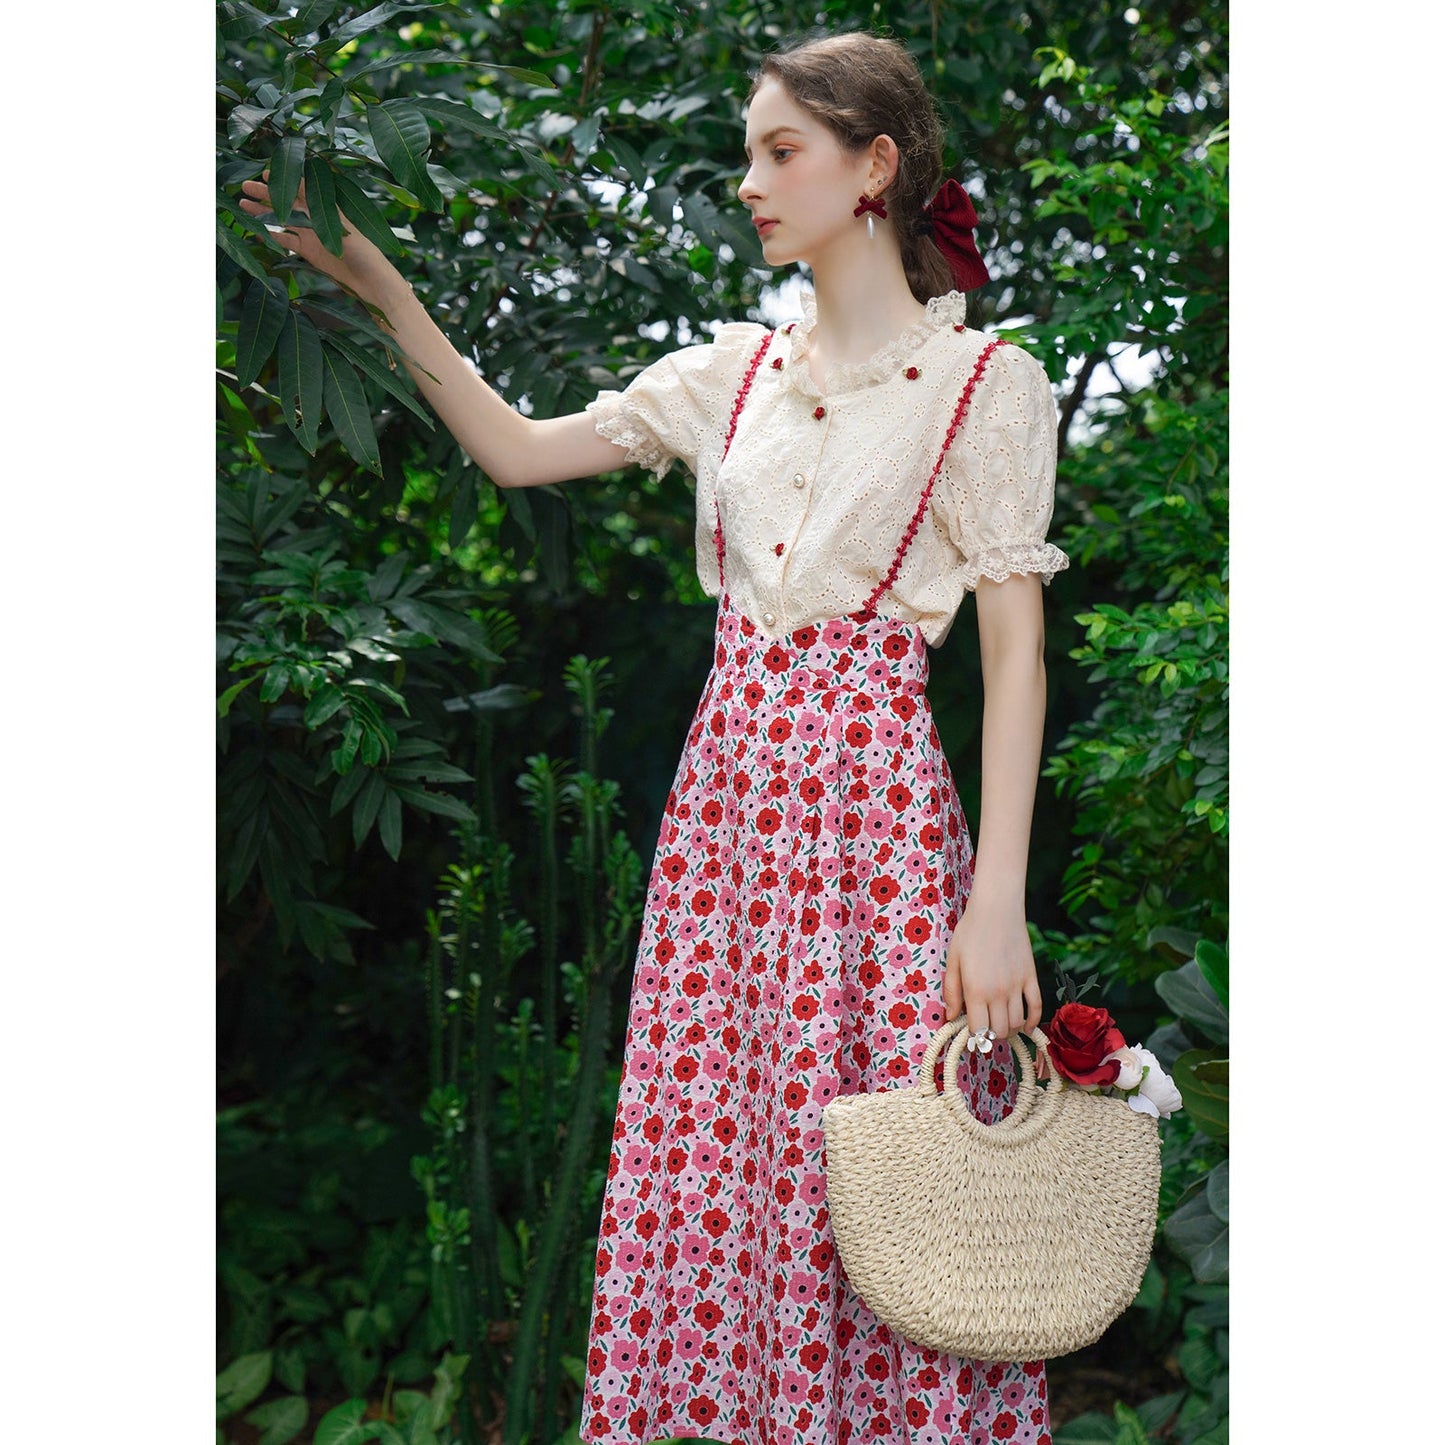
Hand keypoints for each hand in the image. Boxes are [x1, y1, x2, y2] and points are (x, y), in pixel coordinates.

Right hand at [237, 173, 400, 302]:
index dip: (284, 180)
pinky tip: (255, 231)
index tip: (265, 173)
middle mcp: (317, 219)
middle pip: (288, 203)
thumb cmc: (364, 251)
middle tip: (245, 186)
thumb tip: (302, 181)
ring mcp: (312, 235)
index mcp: (327, 208)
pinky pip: (286, 242)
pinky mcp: (309, 252)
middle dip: (266, 194)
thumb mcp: (342, 226)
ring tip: (243, 205)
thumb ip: (321, 207)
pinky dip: (272, 236)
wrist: (372, 282)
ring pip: (283, 220)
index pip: (301, 188)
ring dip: (263, 213)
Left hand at [942, 893, 1042, 1039]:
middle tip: (986, 1028)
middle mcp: (998, 992)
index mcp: (975, 990)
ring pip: (1017, 1023)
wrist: (997, 910)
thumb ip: (951, 991)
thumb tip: (951, 1016)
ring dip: (1009, 1029)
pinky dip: (1033, 1021)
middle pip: (999, 1031)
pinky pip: (1036, 1007)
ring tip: (1000, 1024)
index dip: (974, 1036)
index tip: (971, 1032)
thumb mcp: (953, 960)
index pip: (978, 1029)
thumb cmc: (970, 932)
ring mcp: (1017, 986)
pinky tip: (1025, 1026)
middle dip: (991, 1035)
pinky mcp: (1031, 977)